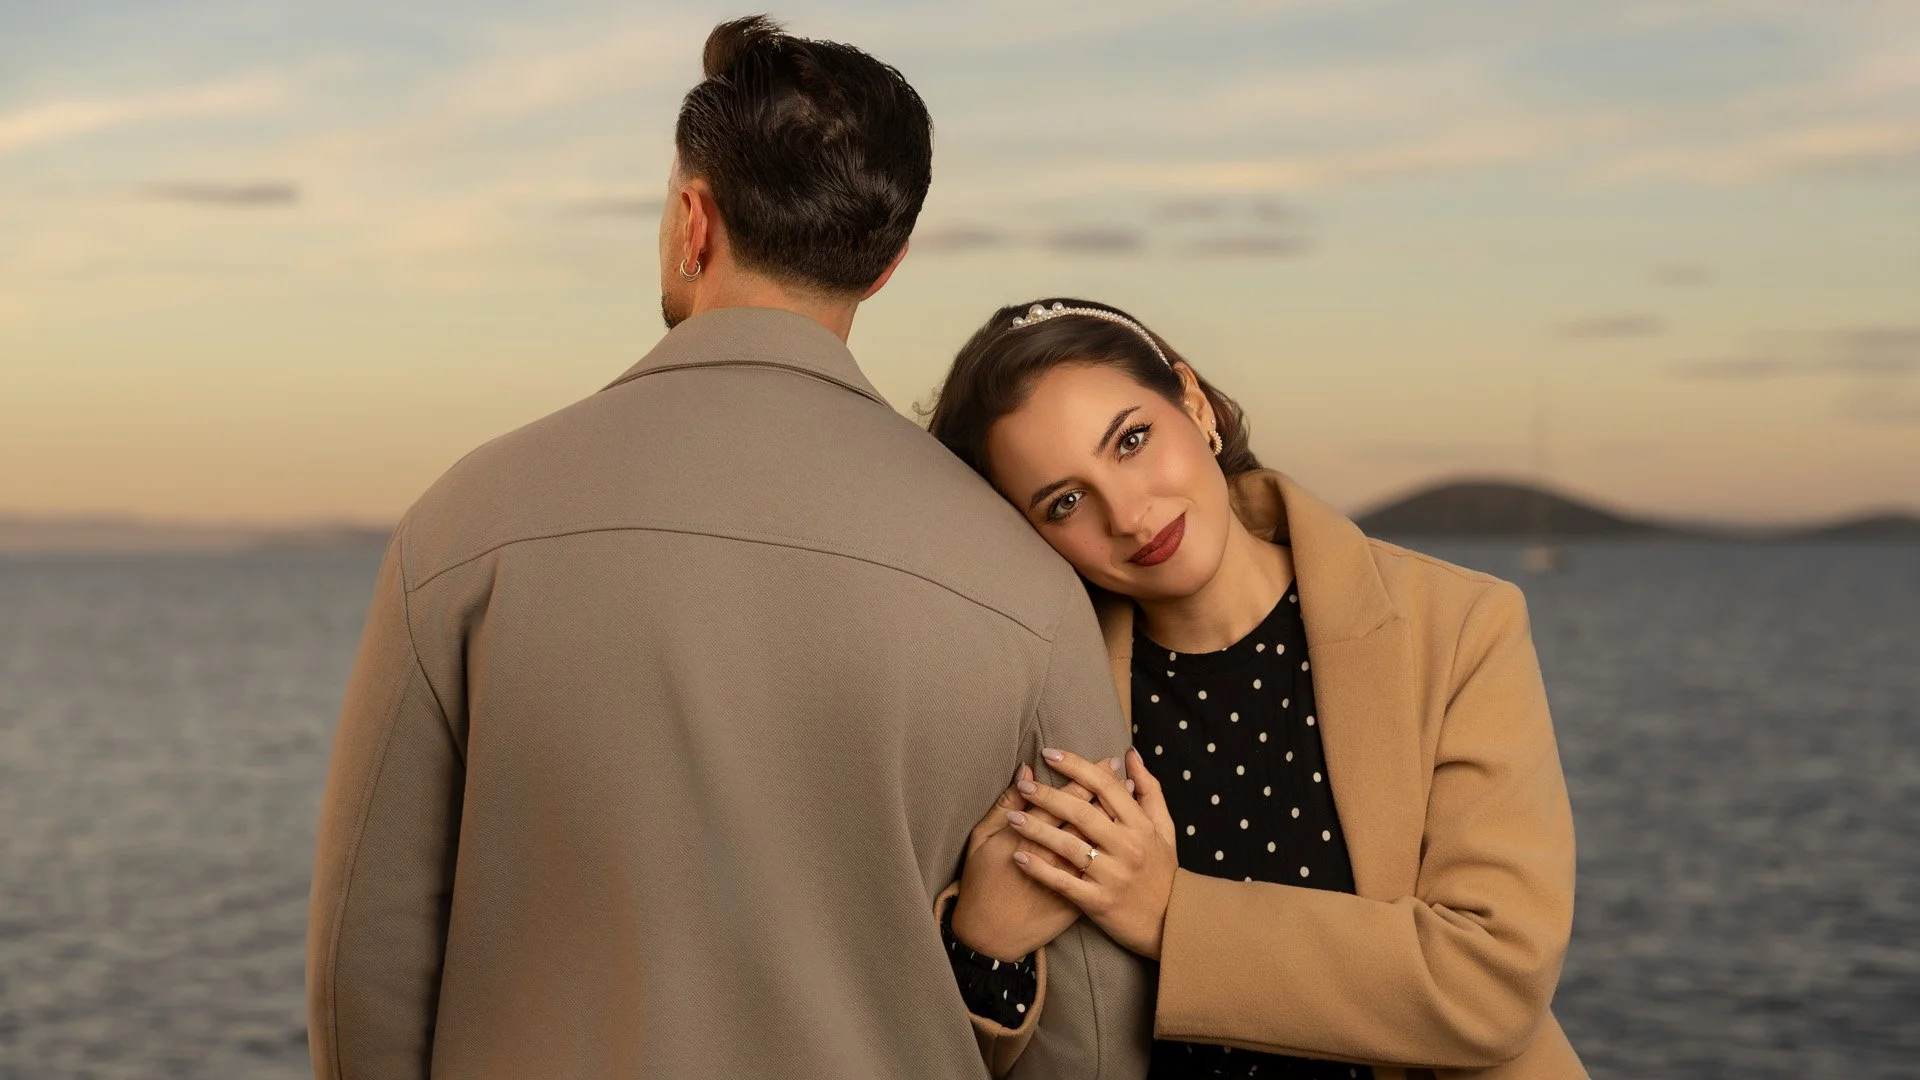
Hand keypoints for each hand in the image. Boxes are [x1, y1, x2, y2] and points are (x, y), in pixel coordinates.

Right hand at [950, 762, 1112, 961]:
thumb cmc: (980, 883)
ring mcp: (1069, 880)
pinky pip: (1102, 868)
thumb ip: (1004, 803)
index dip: (1081, 776)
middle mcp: (1053, 855)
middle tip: (1115, 765)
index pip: (1062, 799)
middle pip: (1086, 815)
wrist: (991, 936)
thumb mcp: (981, 840)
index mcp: (1026, 836)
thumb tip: (1025, 771)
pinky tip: (1123, 829)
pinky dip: (1113, 846)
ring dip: (1113, 813)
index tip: (1098, 758)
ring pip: (1098, 840)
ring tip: (1126, 789)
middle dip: (1102, 788)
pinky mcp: (1079, 901)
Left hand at [1006, 747, 1178, 959]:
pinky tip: (1018, 856)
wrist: (1170, 924)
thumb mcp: (1165, 828)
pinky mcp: (1099, 902)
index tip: (1049, 754)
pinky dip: (1039, 869)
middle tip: (1023, 783)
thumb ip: (1148, 789)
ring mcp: (1113, 876)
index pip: (1105, 787)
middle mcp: (1128, 848)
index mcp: (1141, 826)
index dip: (1076, 766)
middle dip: (1048, 796)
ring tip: (1012, 816)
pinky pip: (1063, 882)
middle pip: (1082, 814)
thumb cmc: (1163, 871)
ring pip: (1069, 846)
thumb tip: (1130, 754)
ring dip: (1037, 829)